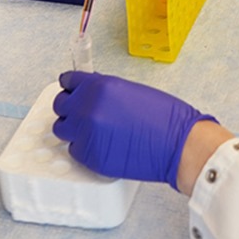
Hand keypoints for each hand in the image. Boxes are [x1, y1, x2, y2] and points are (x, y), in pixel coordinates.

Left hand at [52, 71, 215, 189]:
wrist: (178, 144)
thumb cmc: (163, 116)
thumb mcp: (129, 90)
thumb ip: (103, 90)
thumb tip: (87, 92)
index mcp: (98, 86)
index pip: (68, 81)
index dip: (71, 86)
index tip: (72, 90)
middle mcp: (87, 108)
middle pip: (60, 106)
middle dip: (70, 108)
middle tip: (82, 113)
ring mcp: (87, 134)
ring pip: (62, 130)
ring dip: (73, 129)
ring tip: (92, 131)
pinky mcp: (90, 157)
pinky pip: (75, 151)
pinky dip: (84, 148)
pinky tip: (102, 145)